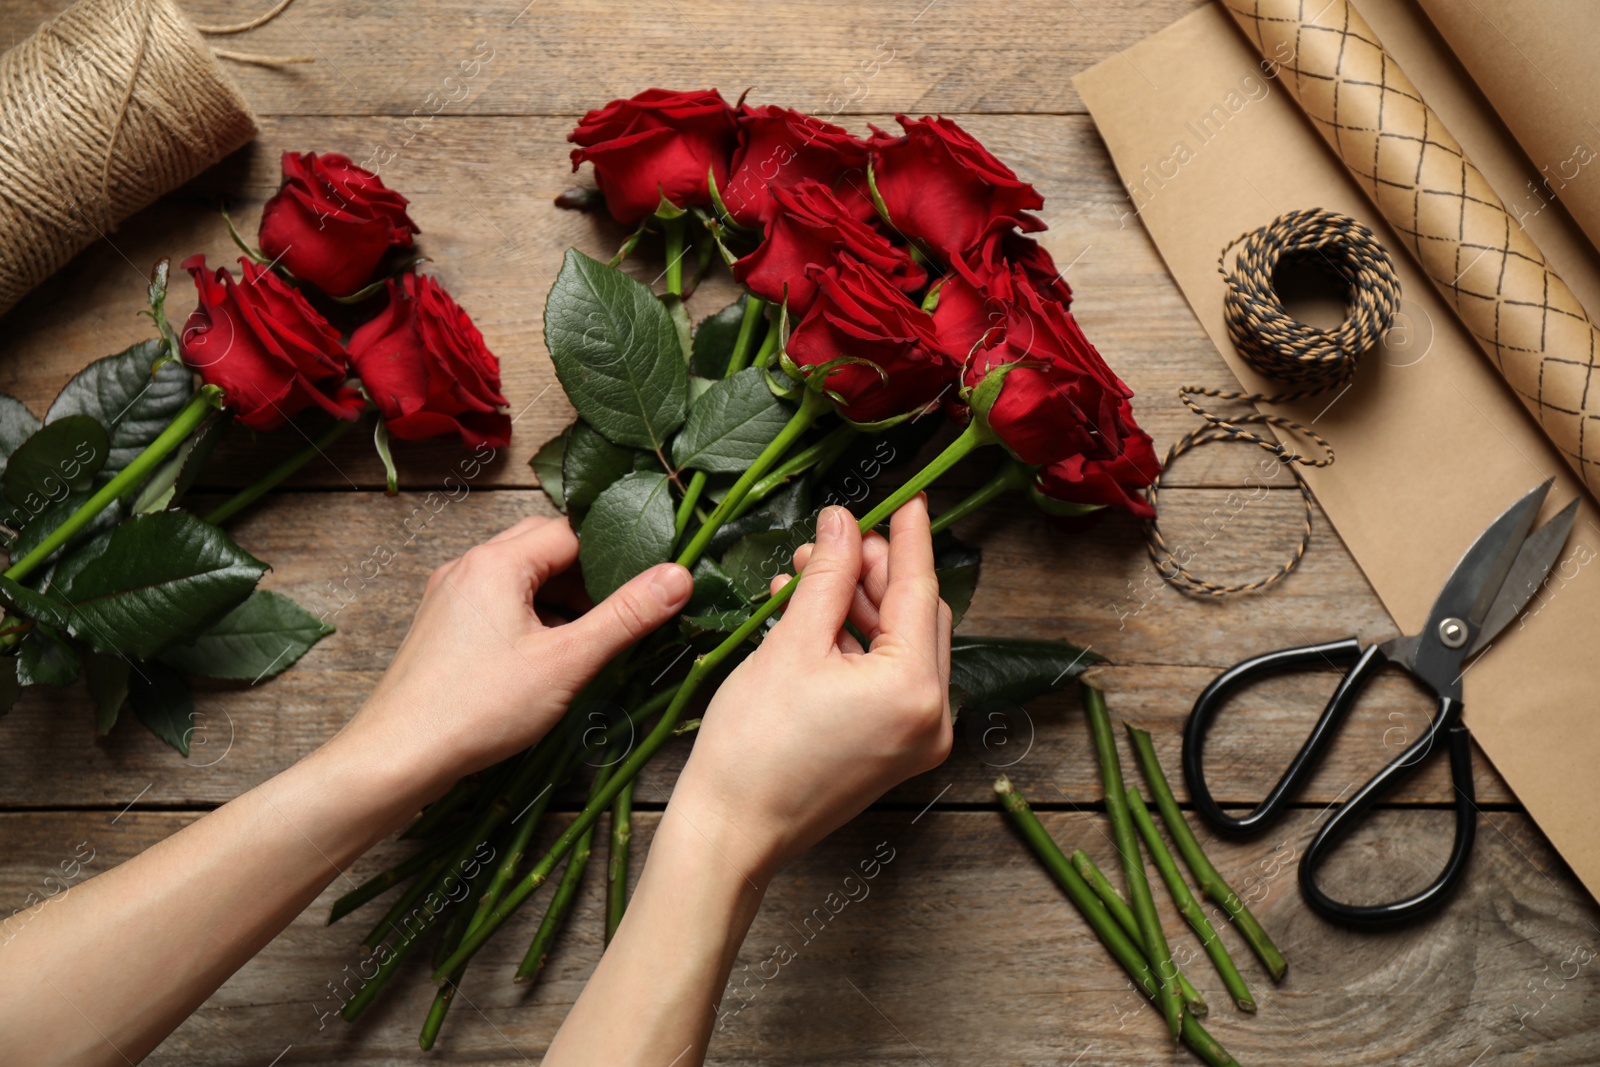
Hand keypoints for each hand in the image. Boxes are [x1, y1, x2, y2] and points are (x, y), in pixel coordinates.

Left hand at [346, 514, 692, 789]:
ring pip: (521, 576)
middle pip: (544, 546)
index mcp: (496, 562)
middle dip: (588, 573)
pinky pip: (499, 601)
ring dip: (561, 598)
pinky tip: (549, 655)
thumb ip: (625, 616)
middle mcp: (468, 566)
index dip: (615, 553)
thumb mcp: (566, 661)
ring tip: (591, 638)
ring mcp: (450, 596)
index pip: (571, 531)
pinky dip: (532, 616)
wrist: (397, 757)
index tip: (649, 582)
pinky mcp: (443, 626)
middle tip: (624, 609)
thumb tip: (679, 575)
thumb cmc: (478, 708)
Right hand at [671, 496, 952, 882]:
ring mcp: (915, 739)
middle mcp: (932, 717)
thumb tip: (842, 523)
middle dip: (873, 573)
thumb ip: (827, 577)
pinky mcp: (892, 751)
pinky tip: (810, 617)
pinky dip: (854, 645)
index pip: (920, 591)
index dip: (908, 538)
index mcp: (916, 690)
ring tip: (805, 574)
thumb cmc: (754, 747)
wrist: (730, 832)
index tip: (907, 498)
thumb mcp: (792, 644)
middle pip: (916, 618)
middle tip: (832, 540)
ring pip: (899, 647)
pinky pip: (886, 679)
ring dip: (858, 606)